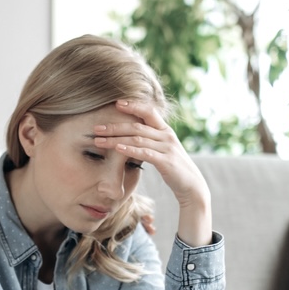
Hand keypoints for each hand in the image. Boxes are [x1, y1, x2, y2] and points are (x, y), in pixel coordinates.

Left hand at [93, 100, 211, 246]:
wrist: (191, 186)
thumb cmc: (173, 168)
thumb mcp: (162, 150)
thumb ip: (149, 141)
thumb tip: (129, 137)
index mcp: (165, 130)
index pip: (148, 112)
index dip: (133, 105)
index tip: (116, 103)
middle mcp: (166, 136)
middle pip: (137, 126)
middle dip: (115, 126)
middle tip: (97, 127)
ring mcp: (167, 148)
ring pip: (137, 139)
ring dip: (116, 139)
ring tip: (99, 139)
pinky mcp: (166, 161)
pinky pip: (145, 153)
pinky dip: (130, 150)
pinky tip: (117, 149)